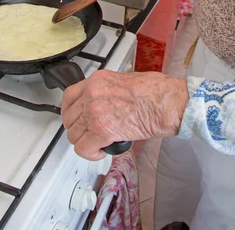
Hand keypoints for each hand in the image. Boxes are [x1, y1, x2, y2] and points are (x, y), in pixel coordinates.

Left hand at [61, 70, 188, 159]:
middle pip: (69, 118)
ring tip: (99, 143)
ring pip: (74, 135)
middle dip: (80, 129)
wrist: (165, 102)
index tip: (76, 117)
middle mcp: (92, 94)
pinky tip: (102, 150)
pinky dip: (91, 153)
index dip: (71, 111)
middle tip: (91, 133)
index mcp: (97, 80)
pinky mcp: (102, 130)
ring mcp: (94, 112)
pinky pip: (83, 149)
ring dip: (85, 142)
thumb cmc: (154, 91)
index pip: (69, 96)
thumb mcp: (124, 80)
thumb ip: (106, 90)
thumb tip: (103, 102)